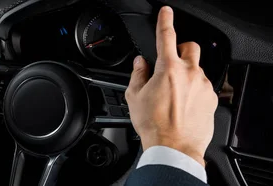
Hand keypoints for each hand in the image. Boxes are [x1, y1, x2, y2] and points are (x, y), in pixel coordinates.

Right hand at [124, 6, 217, 166]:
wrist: (174, 147)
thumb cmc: (154, 125)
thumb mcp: (134, 97)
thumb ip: (137, 74)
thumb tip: (140, 64)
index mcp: (168, 69)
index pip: (166, 36)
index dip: (165, 21)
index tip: (166, 12)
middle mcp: (189, 73)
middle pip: (190, 47)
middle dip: (180, 50)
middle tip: (170, 63)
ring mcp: (203, 86)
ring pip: (197, 69)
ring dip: (186, 74)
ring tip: (173, 95)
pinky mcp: (212, 98)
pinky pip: (203, 86)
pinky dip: (193, 90)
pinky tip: (183, 105)